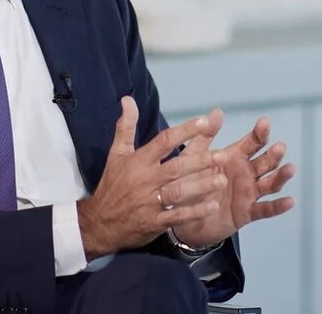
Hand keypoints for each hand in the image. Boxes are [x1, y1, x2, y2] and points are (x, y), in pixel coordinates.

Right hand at [76, 97, 226, 259]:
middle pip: (176, 168)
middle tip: (222, 155)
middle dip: (200, 161)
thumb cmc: (112, 184)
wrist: (100, 222)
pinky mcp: (154, 222)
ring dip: (201, 186)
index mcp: (139, 161)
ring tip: (222, 180)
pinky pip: (176, 216)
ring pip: (178, 192)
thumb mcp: (117, 153)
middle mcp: (146, 179)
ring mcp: (150, 202)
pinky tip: (211, 206)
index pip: (164, 141)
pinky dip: (194, 212)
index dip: (184, 131)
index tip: (203, 121)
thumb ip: (126, 126)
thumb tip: (128, 99)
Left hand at [170, 110, 295, 248]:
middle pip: (265, 162)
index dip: (259, 133)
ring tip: (290, 169)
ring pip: (270, 183)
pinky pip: (266, 209)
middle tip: (280, 146)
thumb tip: (217, 111)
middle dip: (273, 154)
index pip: (252, 143)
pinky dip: (278, 206)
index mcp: (234, 157)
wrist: (182, 215)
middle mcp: (246, 173)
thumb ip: (205, 136)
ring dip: (281, 176)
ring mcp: (249, 193)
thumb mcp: (193, 158)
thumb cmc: (188, 182)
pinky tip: (290, 201)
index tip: (264, 122)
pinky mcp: (247, 212)